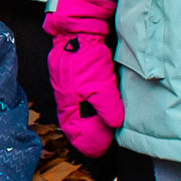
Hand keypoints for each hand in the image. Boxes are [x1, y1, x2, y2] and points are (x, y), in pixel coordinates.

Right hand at [43, 0, 123, 157]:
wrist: (76, 31)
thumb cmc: (85, 58)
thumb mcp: (100, 85)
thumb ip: (107, 106)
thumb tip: (114, 124)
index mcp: (69, 103)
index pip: (75, 131)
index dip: (88, 141)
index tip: (99, 150)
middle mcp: (66, 98)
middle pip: (74, 124)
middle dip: (86, 135)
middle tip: (99, 145)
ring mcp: (68, 87)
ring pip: (76, 112)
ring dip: (86, 123)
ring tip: (99, 131)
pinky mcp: (72, 78)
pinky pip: (77, 101)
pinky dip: (85, 109)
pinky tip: (92, 109)